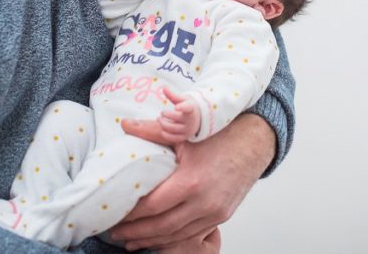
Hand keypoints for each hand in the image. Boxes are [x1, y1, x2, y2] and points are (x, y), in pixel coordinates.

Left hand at [113, 114, 274, 250]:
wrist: (254, 143)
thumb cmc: (221, 136)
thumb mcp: (185, 133)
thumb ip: (152, 131)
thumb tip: (125, 126)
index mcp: (192, 181)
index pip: (153, 205)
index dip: (131, 214)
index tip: (114, 213)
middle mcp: (204, 202)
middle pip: (162, 226)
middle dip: (136, 233)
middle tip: (115, 232)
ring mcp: (214, 213)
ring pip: (177, 236)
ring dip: (152, 241)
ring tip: (131, 241)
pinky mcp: (221, 217)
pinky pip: (193, 235)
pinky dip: (173, 240)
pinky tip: (158, 239)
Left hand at [154, 88, 199, 143]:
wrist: (198, 118)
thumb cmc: (188, 106)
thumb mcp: (183, 99)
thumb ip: (173, 95)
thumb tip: (163, 87)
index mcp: (191, 108)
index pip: (187, 108)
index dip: (182, 107)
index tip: (176, 107)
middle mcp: (191, 120)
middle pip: (176, 118)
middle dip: (166, 114)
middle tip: (162, 112)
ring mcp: (188, 129)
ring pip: (173, 128)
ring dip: (163, 124)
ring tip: (159, 119)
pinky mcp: (184, 137)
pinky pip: (174, 138)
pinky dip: (166, 135)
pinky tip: (162, 129)